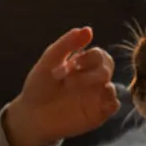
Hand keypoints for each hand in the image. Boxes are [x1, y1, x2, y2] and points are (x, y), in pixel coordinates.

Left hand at [2, 27, 120, 145]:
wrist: (31, 115)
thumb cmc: (39, 87)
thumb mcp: (49, 61)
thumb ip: (67, 44)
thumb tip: (88, 29)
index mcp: (82, 65)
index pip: (98, 54)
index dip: (86, 58)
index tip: (67, 67)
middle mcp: (92, 79)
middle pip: (108, 67)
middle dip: (90, 72)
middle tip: (67, 82)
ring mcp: (96, 96)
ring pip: (112, 86)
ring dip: (95, 86)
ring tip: (72, 90)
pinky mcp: (98, 114)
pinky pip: (114, 105)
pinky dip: (110, 101)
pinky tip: (95, 101)